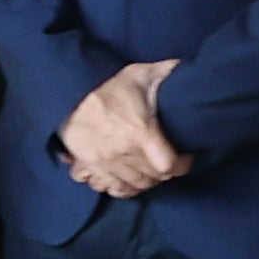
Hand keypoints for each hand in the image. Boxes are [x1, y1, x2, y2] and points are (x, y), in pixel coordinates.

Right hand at [54, 59, 191, 197]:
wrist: (68, 93)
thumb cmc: (107, 85)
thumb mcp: (140, 74)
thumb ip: (167, 74)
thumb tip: (190, 70)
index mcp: (140, 132)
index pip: (169, 165)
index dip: (183, 165)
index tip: (185, 156)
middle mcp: (123, 152)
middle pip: (153, 178)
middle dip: (165, 172)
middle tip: (167, 160)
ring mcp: (105, 162)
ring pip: (134, 186)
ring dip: (145, 181)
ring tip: (149, 170)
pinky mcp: (90, 165)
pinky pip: (110, 188)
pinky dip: (122, 188)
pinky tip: (128, 179)